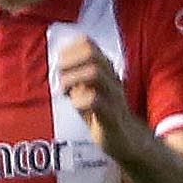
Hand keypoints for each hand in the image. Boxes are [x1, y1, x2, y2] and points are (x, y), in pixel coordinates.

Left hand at [55, 35, 147, 165]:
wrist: (125, 138)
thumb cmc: (101, 113)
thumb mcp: (86, 90)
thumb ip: (74, 77)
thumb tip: (57, 66)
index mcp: (105, 69)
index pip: (88, 43)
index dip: (68, 48)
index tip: (58, 62)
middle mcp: (111, 77)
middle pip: (91, 53)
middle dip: (69, 60)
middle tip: (59, 74)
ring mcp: (113, 95)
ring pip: (95, 73)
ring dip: (72, 78)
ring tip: (63, 89)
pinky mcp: (112, 115)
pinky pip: (96, 101)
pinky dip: (79, 101)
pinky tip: (74, 105)